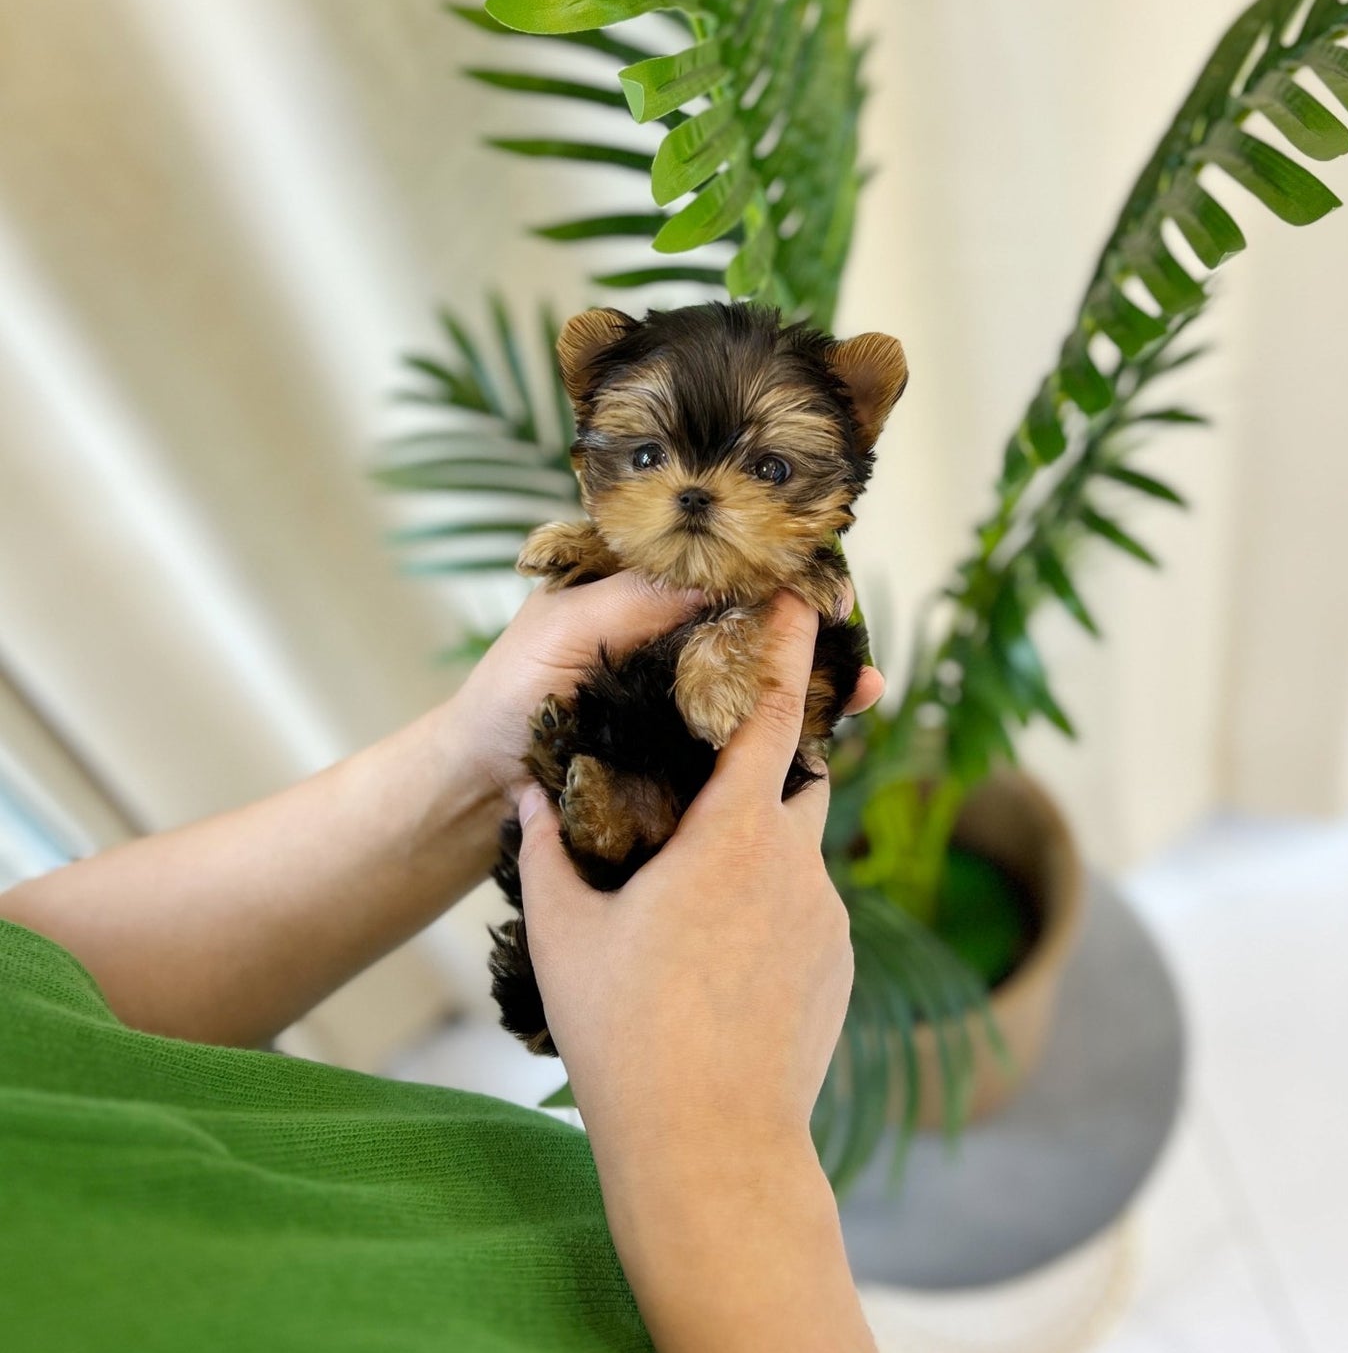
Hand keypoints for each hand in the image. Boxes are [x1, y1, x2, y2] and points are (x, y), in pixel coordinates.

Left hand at [436, 572, 883, 806]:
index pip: (722, 567)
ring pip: (764, 679)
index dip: (775, 571)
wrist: (479, 785)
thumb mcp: (565, 629)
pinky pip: (748, 735)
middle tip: (856, 640)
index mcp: (642, 589)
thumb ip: (638, 600)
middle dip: (812, 630)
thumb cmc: (506, 695)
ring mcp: (683, 694)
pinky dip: (791, 733)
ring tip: (864, 690)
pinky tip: (830, 736)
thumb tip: (720, 569)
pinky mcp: (687, 749)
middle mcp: (671, 635)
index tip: (821, 583)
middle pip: (757, 622)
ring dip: (816, 683)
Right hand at [516, 593, 857, 1209]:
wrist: (712, 1151)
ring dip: (757, 847)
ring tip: (696, 892)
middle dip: (767, 754)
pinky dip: (770, 909)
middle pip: (796, 776)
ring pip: (797, 850)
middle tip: (717, 759)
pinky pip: (806, 910)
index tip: (807, 598)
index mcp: (733, 836)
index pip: (773, 716)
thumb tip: (529, 793)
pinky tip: (719, 961)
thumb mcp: (564, 933)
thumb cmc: (627, 1034)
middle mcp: (796, 865)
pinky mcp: (841, 967)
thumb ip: (547, 849)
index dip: (790, 650)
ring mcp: (828, 919)